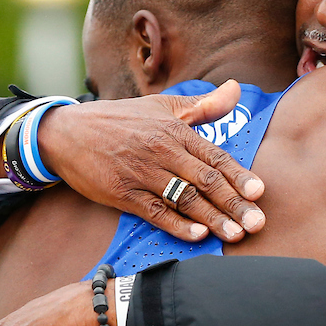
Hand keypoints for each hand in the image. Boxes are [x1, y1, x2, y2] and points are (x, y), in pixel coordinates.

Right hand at [38, 80, 265, 242]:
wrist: (66, 132)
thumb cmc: (121, 119)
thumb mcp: (162, 106)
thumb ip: (203, 106)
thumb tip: (236, 89)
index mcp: (175, 131)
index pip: (215, 155)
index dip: (239, 175)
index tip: (260, 192)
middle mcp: (162, 151)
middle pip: (205, 180)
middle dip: (234, 204)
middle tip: (257, 224)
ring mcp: (142, 173)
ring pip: (184, 198)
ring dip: (212, 218)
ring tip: (234, 235)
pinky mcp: (122, 193)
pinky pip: (154, 211)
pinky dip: (176, 224)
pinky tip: (197, 235)